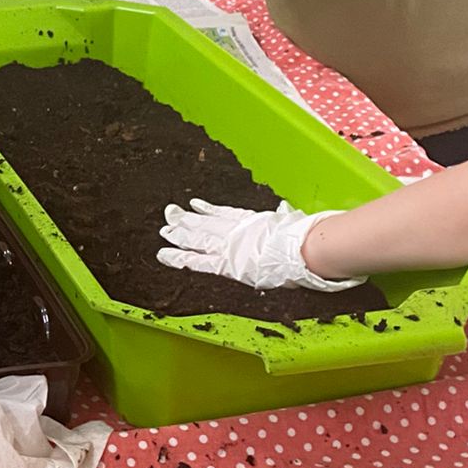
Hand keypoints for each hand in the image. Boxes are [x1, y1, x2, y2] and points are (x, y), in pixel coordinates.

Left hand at [157, 198, 362, 291]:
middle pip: (206, 225)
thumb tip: (285, 212)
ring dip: (179, 234)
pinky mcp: (226, 263)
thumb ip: (284, 218)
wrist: (305, 247)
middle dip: (186, 220)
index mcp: (253, 221)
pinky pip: (198, 261)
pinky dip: (181, 256)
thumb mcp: (291, 221)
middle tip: (168, 214)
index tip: (195, 204)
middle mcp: (237, 231)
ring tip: (163, 230)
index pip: (225, 215)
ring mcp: (229, 246)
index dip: (208, 210)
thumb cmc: (304, 236)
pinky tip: (166, 253)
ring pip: (197, 238)